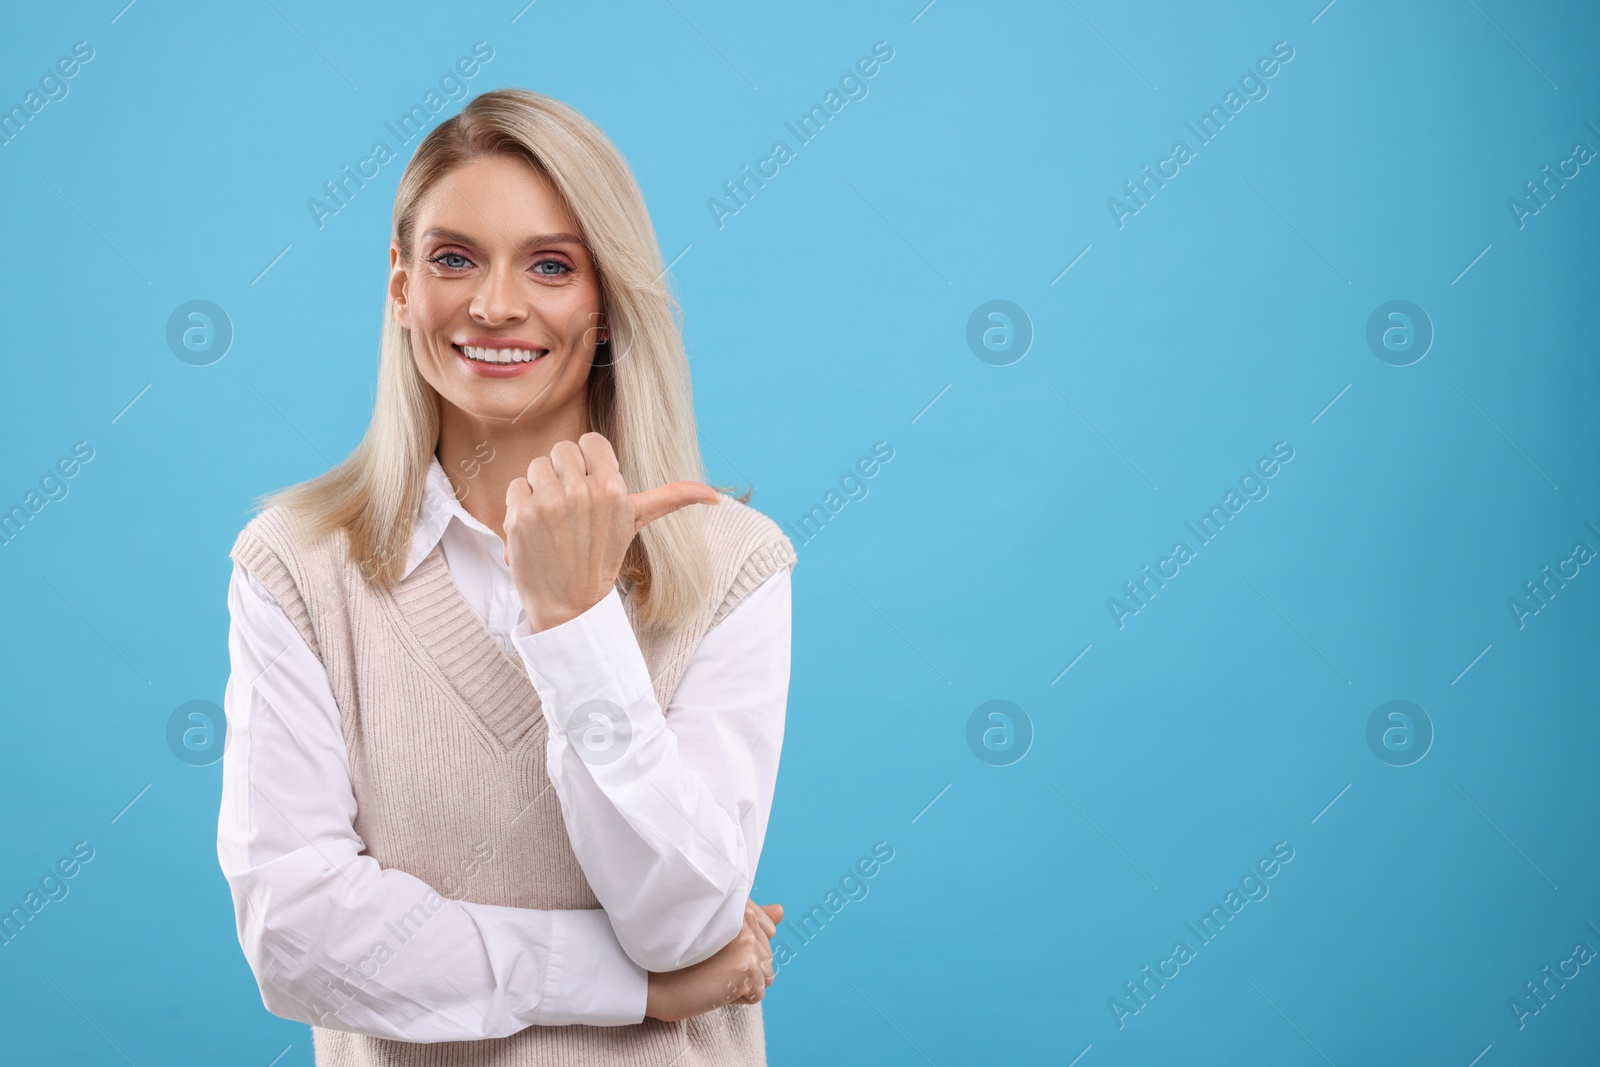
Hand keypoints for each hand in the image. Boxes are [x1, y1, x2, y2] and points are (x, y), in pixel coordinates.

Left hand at [504, 431, 717, 631]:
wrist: (569, 604)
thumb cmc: (601, 558)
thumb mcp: (637, 523)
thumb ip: (672, 499)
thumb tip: (715, 496)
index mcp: (613, 487)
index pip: (590, 441)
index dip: (587, 463)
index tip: (589, 488)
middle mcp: (582, 491)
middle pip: (562, 450)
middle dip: (563, 474)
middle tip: (570, 509)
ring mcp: (549, 502)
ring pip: (537, 466)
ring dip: (540, 489)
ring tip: (552, 520)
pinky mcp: (521, 514)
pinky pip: (516, 485)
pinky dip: (520, 505)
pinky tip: (534, 528)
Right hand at [645, 901, 783, 1022]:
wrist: (651, 980)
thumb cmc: (679, 958)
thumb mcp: (718, 933)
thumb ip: (752, 921)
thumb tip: (781, 910)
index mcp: (737, 905)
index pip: (768, 928)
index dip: (746, 948)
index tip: (720, 950)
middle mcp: (745, 918)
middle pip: (767, 954)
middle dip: (745, 968)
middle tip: (712, 965)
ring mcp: (748, 942)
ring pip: (766, 975)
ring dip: (743, 983)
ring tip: (715, 977)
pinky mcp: (746, 966)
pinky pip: (757, 993)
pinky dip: (739, 998)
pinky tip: (717, 989)